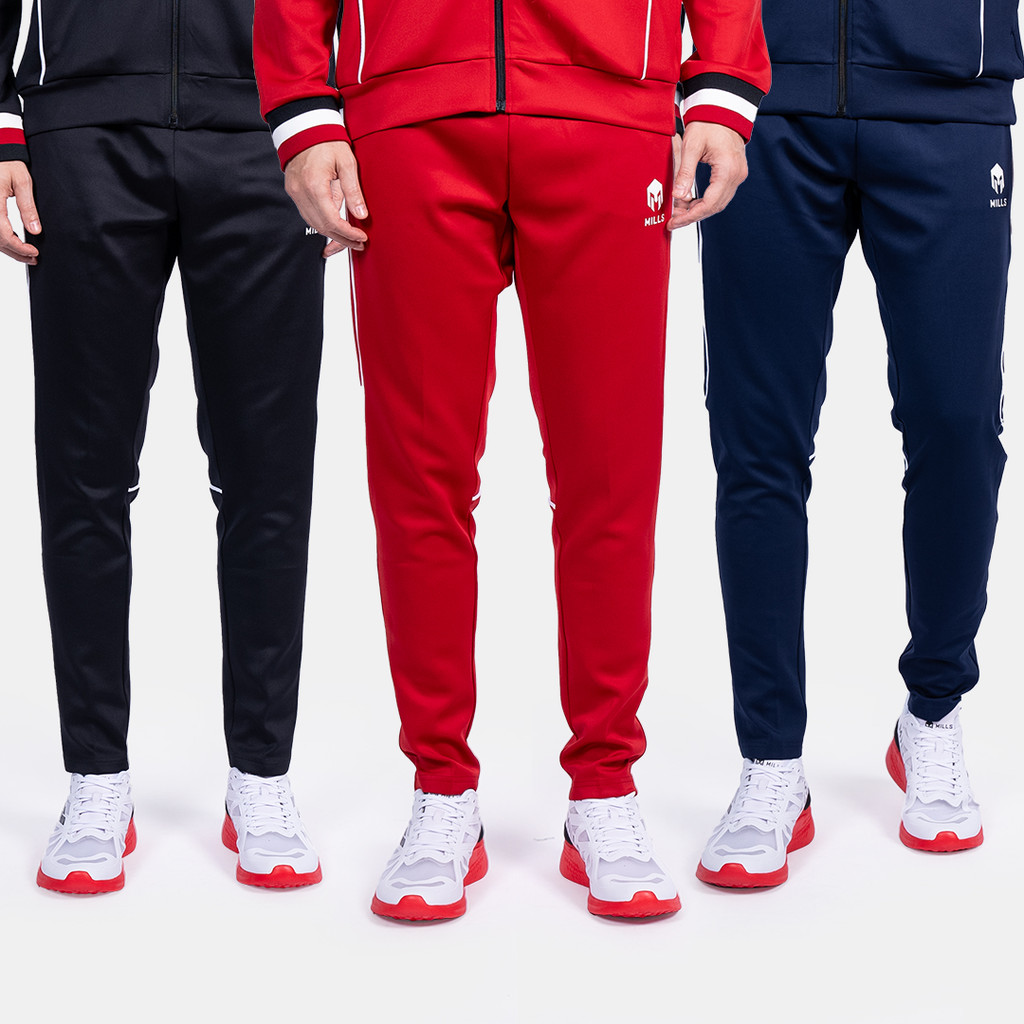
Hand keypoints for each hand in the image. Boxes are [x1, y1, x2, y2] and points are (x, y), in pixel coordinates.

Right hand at [1, 160, 40, 263]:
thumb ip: (28, 207)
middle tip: (34, 258)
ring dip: (9, 249)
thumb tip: (35, 230)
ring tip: (28, 255)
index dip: (19, 247)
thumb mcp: (22, 183)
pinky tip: (17, 243)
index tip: (34, 252)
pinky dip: (3, 240)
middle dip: (16, 252)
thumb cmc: (8, 164)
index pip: (3, 234)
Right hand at [283, 141, 368, 257]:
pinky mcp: (294, 192)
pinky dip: (322, 224)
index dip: (348, 234)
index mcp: (314, 185)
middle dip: (342, 239)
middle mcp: (301, 192)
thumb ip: (353, 191)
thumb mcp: (347, 163)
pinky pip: (308, 215)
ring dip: (332, 234)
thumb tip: (361, 215)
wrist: (306, 129)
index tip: (361, 238)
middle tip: (359, 243)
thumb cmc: (326, 142)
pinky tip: (335, 229)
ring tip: (350, 239)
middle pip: (322, 227)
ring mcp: (295, 193)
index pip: (332, 221)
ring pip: (313, 224)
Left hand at [667, 122, 746, 229]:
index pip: (708, 204)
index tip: (675, 222)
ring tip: (678, 210)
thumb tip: (678, 196)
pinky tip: (689, 200)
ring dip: (698, 209)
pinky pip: (720, 194)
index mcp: (727, 170)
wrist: (722, 109)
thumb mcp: (691, 146)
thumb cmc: (708, 123)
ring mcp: (738, 175)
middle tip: (673, 220)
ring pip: (718, 203)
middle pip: (714, 207)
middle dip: (692, 215)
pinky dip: (705, 200)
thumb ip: (685, 172)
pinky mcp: (735, 173)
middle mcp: (737, 175)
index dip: (690, 216)